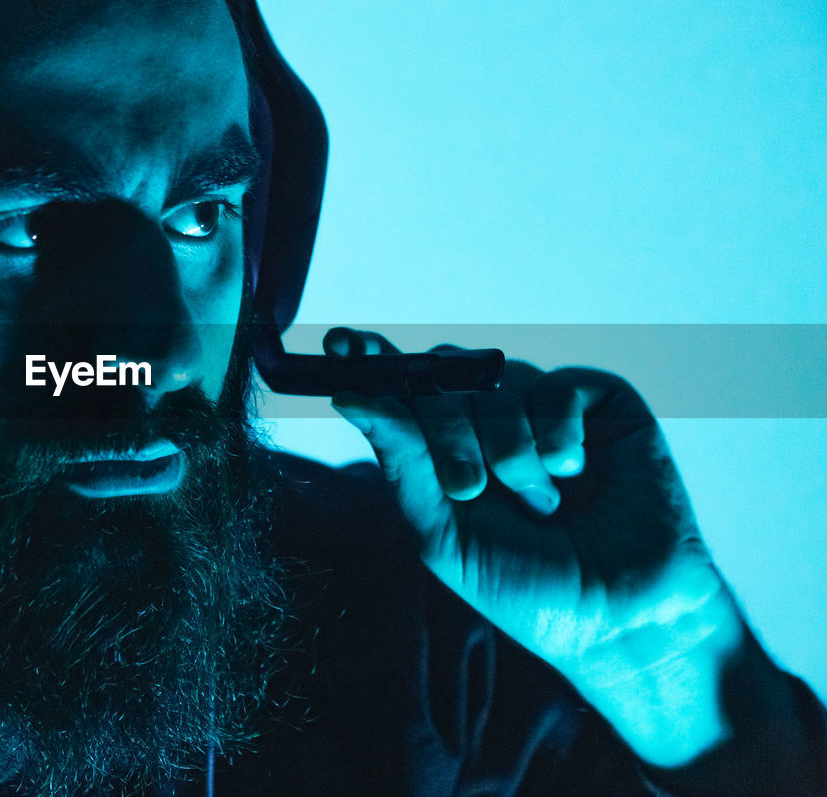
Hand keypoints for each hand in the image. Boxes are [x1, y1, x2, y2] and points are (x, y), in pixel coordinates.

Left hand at [325, 328, 752, 767]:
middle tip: (468, 487)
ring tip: (540, 503)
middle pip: (439, 375)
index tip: (342, 345)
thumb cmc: (528, 587)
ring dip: (508, 448)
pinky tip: (573, 471)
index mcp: (442, 451)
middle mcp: (487, 420)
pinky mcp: (598, 402)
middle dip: (445, 428)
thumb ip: (401, 463)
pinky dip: (557, 432)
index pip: (397, 387)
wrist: (619, 617)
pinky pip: (556, 385)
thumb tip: (349, 397)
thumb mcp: (443, 534)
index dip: (368, 361)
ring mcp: (541, 407)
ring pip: (496, 378)